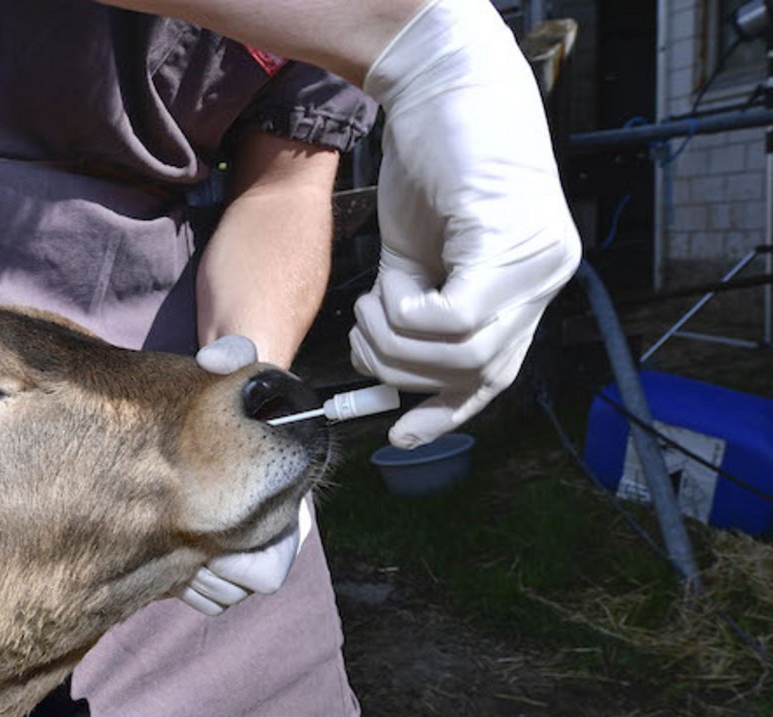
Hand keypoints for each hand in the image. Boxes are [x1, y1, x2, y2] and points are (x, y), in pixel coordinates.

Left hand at [178, 335, 311, 616]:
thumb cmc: (232, 399)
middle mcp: (265, 540)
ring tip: (170, 542)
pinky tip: (164, 551)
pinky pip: (200, 597)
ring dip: (190, 578)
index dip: (236, 564)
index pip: (267, 572)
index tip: (208, 544)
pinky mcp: (207, 563)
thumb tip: (213, 360)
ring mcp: (236, 554)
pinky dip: (180, 585)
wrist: (208, 416)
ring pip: (216, 597)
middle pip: (235, 591)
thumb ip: (232, 354)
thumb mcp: (234, 367)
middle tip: (181, 545)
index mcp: (285, 511)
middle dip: (206, 575)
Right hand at [350, 0, 580, 449]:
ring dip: (397, 341)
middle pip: (478, 374)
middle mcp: (547, 276)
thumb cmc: (426, 160)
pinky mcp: (513, 241)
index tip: (402, 438)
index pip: (497, 373)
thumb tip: (386, 375)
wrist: (436, 81)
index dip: (447, 413)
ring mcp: (539, 261)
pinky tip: (387, 283)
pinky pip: (456, 319)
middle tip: (365, 332)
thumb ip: (415, 312)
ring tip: (370, 303)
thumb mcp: (417, 255)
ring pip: (464, 353)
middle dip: (404, 371)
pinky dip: (407, 314)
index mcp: (526, 283)